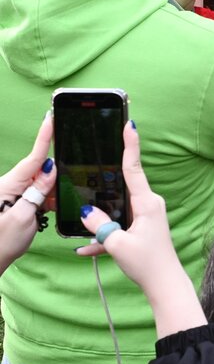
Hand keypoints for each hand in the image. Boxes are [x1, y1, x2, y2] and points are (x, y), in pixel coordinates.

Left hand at [0, 114, 55, 271]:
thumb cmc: (0, 245)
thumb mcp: (23, 219)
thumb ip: (38, 192)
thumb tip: (49, 169)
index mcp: (7, 186)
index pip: (32, 159)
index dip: (45, 138)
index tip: (52, 119)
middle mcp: (9, 187)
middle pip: (39, 171)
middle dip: (54, 177)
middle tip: (57, 196)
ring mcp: (12, 195)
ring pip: (40, 184)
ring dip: (50, 194)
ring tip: (48, 211)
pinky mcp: (15, 204)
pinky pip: (35, 195)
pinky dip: (46, 201)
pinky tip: (48, 212)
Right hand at [76, 122, 206, 337]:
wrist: (164, 285)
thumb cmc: (147, 263)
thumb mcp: (118, 243)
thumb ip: (100, 225)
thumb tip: (88, 212)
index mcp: (147, 203)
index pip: (134, 168)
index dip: (130, 145)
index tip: (129, 124)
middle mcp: (149, 205)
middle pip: (122, 187)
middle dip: (104, 184)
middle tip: (90, 170)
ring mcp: (146, 217)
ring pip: (117, 210)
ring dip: (102, 220)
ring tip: (86, 227)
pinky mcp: (141, 229)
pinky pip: (118, 228)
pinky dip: (104, 238)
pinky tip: (85, 250)